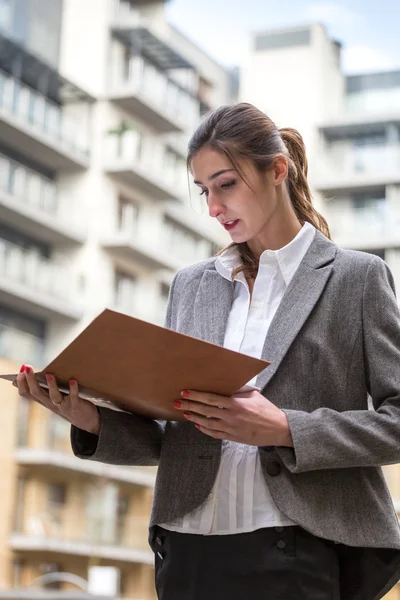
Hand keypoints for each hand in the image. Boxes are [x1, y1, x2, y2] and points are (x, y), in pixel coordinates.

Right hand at [13, 365, 100, 434]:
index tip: (19, 372)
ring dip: (51, 385)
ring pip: (54, 396)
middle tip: (27, 367)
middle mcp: (50, 403)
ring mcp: (62, 405)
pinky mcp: (75, 405)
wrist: (85, 420)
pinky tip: (72, 381)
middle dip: (30, 380)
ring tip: (49, 375)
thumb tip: (19, 379)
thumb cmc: (65, 403)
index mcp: (43, 400)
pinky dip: (73, 389)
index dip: (21, 383)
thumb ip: (39, 388)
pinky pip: (73, 397)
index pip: (26, 393)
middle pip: (37, 393)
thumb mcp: (49, 397)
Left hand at [174, 390, 292, 446]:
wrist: (278, 429)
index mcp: (236, 404)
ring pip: (207, 423)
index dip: (196, 395)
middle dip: (189, 405)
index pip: (211, 398)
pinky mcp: (233, 438)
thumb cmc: (267, 409)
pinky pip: (214, 434)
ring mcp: (231, 428)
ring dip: (194, 417)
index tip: (185, 392)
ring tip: (184, 413)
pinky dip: (204, 429)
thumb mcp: (254, 395)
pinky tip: (197, 424)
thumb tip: (226, 384)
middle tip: (177, 402)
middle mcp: (231, 416)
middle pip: (205, 410)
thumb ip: (239, 390)